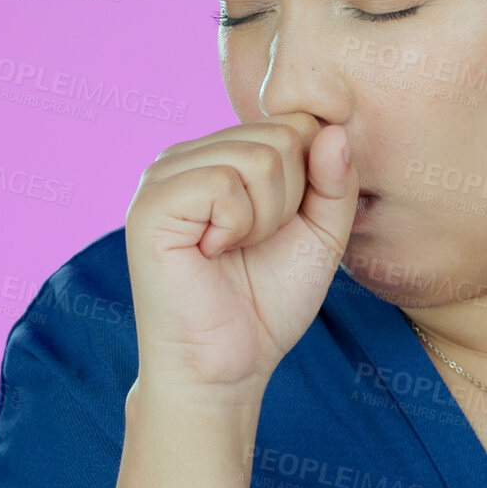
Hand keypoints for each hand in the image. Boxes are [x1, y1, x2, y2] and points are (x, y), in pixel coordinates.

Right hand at [123, 112, 359, 395]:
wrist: (228, 365)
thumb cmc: (270, 300)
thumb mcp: (322, 233)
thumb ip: (335, 180)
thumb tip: (334, 129)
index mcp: (223, 153)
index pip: (295, 121)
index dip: (313, 178)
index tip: (284, 226)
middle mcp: (189, 153)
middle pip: (282, 136)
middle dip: (290, 201)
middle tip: (254, 243)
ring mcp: (164, 174)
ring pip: (259, 157)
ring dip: (265, 218)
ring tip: (234, 248)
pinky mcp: (150, 203)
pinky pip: (223, 184)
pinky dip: (237, 227)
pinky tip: (212, 252)